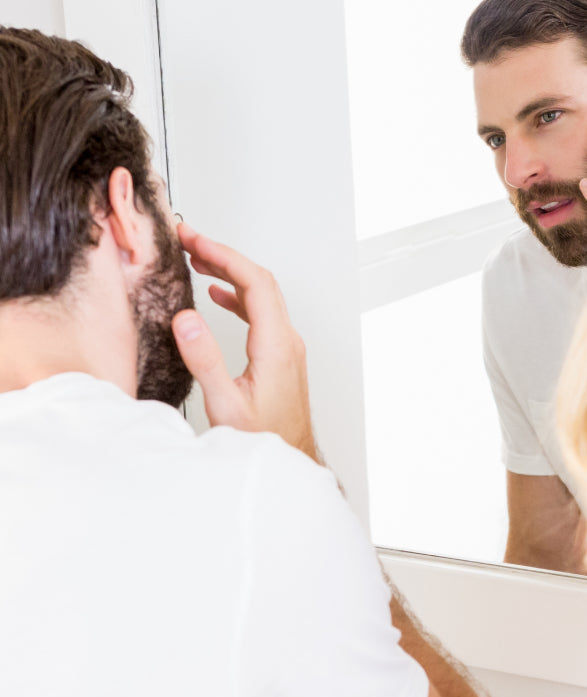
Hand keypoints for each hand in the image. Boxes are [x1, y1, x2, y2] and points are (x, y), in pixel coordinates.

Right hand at [172, 224, 317, 459]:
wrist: (290, 456)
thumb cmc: (263, 437)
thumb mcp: (225, 403)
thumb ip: (205, 361)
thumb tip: (187, 320)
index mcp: (276, 345)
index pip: (255, 282)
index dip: (224, 255)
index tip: (194, 240)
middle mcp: (287, 341)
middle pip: (260, 281)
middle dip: (224, 256)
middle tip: (189, 240)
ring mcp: (287, 347)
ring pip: (262, 296)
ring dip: (231, 274)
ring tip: (197, 260)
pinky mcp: (282, 355)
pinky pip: (262, 314)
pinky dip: (239, 297)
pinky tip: (218, 295)